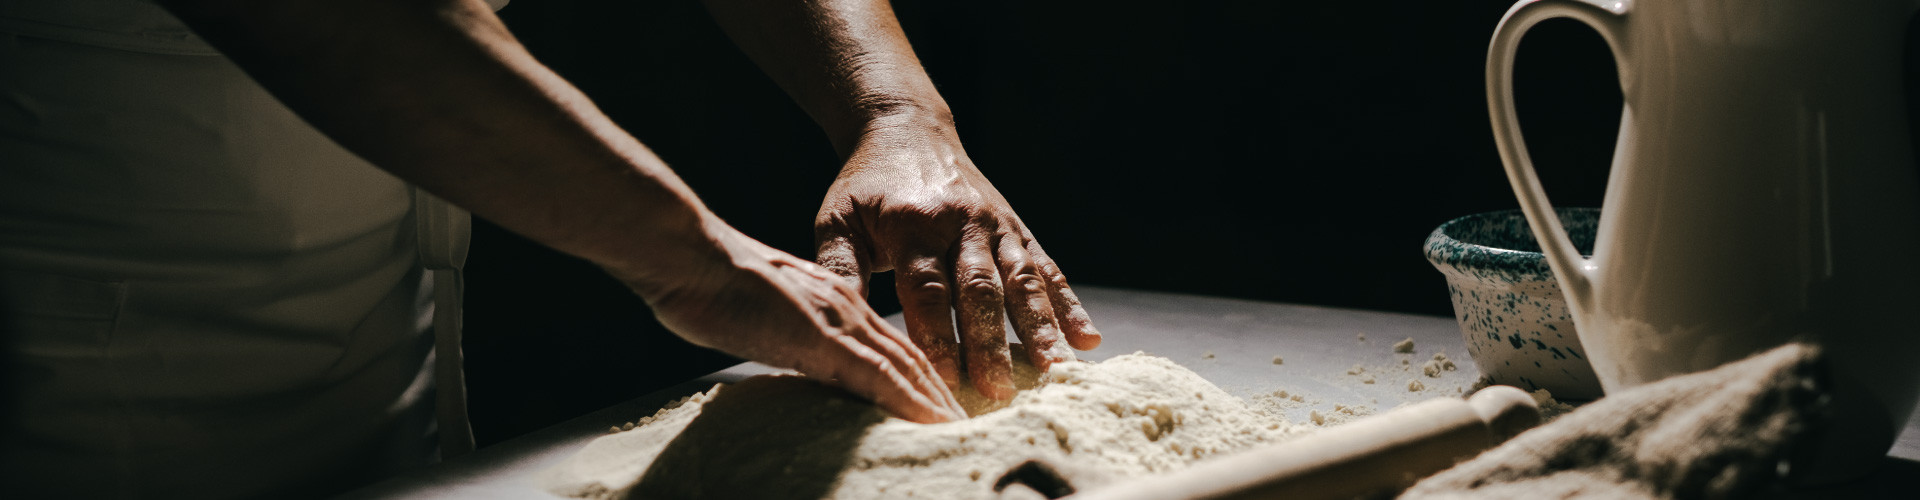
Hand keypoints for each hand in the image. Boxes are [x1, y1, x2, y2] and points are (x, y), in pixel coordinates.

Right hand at [622, 220, 965, 422]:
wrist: (690, 256)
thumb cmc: (711, 281)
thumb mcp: (766, 309)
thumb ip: (793, 331)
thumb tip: (801, 355)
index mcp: (837, 299)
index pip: (892, 343)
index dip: (923, 373)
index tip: (945, 400)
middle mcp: (849, 307)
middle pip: (910, 357)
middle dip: (943, 391)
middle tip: (975, 421)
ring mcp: (839, 322)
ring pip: (905, 366)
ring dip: (938, 400)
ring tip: (965, 430)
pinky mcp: (822, 338)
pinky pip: (877, 374)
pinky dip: (909, 400)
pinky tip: (933, 421)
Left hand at [812, 115, 1101, 400]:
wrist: (907, 129)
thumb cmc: (865, 187)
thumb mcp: (838, 221)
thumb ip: (839, 272)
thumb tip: (835, 328)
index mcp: (912, 225)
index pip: (927, 287)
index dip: (937, 334)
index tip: (943, 378)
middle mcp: (961, 224)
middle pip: (980, 289)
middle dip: (991, 343)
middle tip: (999, 392)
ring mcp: (996, 226)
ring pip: (1022, 281)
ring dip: (1040, 328)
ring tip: (1054, 371)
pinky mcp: (1018, 229)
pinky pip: (1047, 269)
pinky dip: (1068, 305)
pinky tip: (1086, 339)